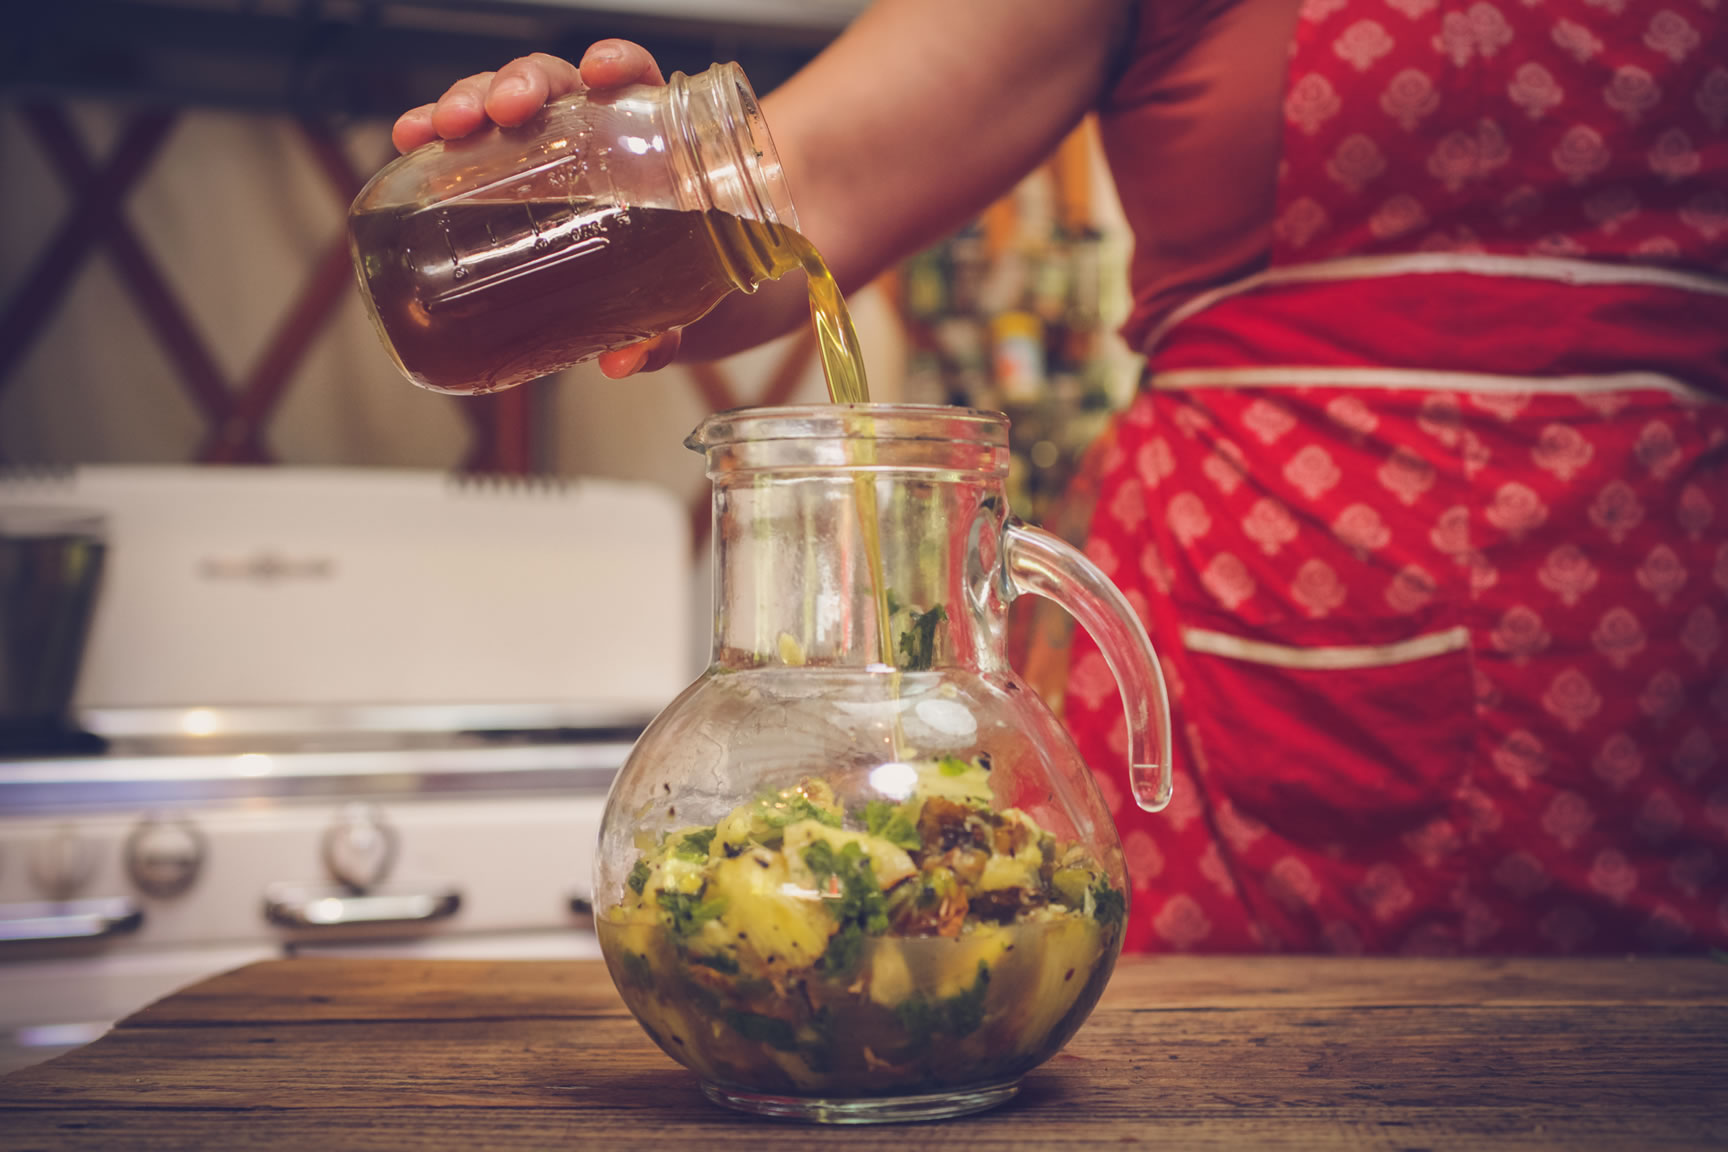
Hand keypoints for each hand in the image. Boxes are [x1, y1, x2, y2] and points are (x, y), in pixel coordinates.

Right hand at [390, 41, 677, 377]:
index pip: (634, 81)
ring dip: (467, 103)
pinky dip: (440, 140)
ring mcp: (550, 151)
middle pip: (556, 85)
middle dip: (520, 85)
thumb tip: (626, 360)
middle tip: (502, 112)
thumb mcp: (687, 304)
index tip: (601, 75)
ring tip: (440, 128)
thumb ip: (662, 329)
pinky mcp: (511, 177)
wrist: (684, 299)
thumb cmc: (688, 279)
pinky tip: (413, 143)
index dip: (616, 66)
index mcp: (651, 142)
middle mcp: (598, 133)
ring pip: (505, 105)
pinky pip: (473, 146)